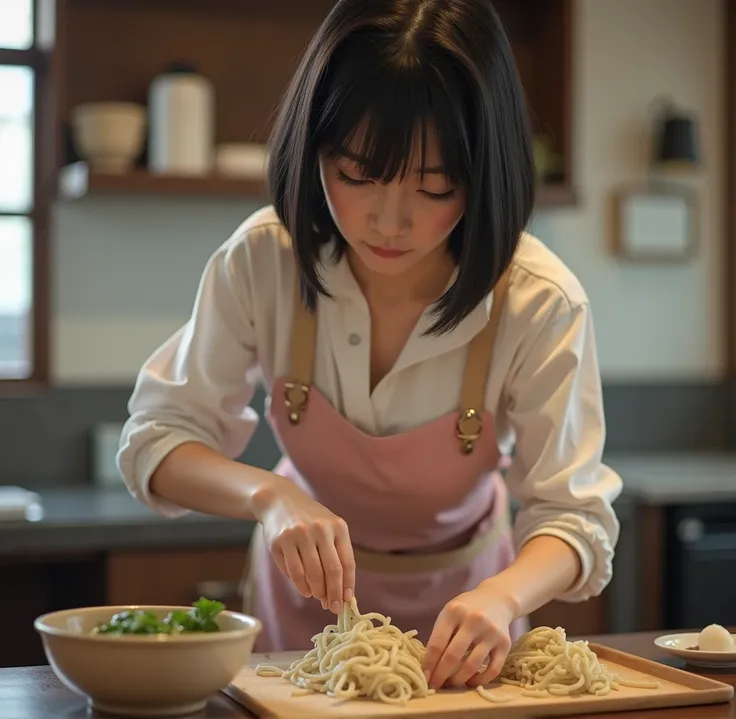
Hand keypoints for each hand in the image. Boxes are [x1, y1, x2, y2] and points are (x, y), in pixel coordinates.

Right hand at [252, 475, 355, 613]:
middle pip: (332, 571)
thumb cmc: (310, 519)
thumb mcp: (329, 528)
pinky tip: (305, 591)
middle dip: (334, 594)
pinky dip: (301, 586)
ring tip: (318, 597)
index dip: (348, 585)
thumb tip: (343, 591)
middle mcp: (320, 529)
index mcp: (338, 526)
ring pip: (312, 574)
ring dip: (317, 591)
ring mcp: (299, 534)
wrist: (280, 500)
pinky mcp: (281, 541)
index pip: (347, 562)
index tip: (347, 601)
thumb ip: (337, 554)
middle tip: (333, 608)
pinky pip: (294, 572)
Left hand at [422, 581, 516, 688]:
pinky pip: (493, 670)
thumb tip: (429, 666)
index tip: (424, 677)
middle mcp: (473, 620)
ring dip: (458, 680)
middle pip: (453, 656)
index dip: (429, 663)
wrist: (497, 599)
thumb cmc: (467, 608)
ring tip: (450, 684)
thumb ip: (440, 634)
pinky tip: (471, 681)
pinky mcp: (505, 644)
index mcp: (454, 611)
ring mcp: (491, 632)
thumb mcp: (450, 612)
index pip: (437, 643)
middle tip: (435, 686)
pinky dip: (480, 680)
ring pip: (472, 665)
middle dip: (441, 675)